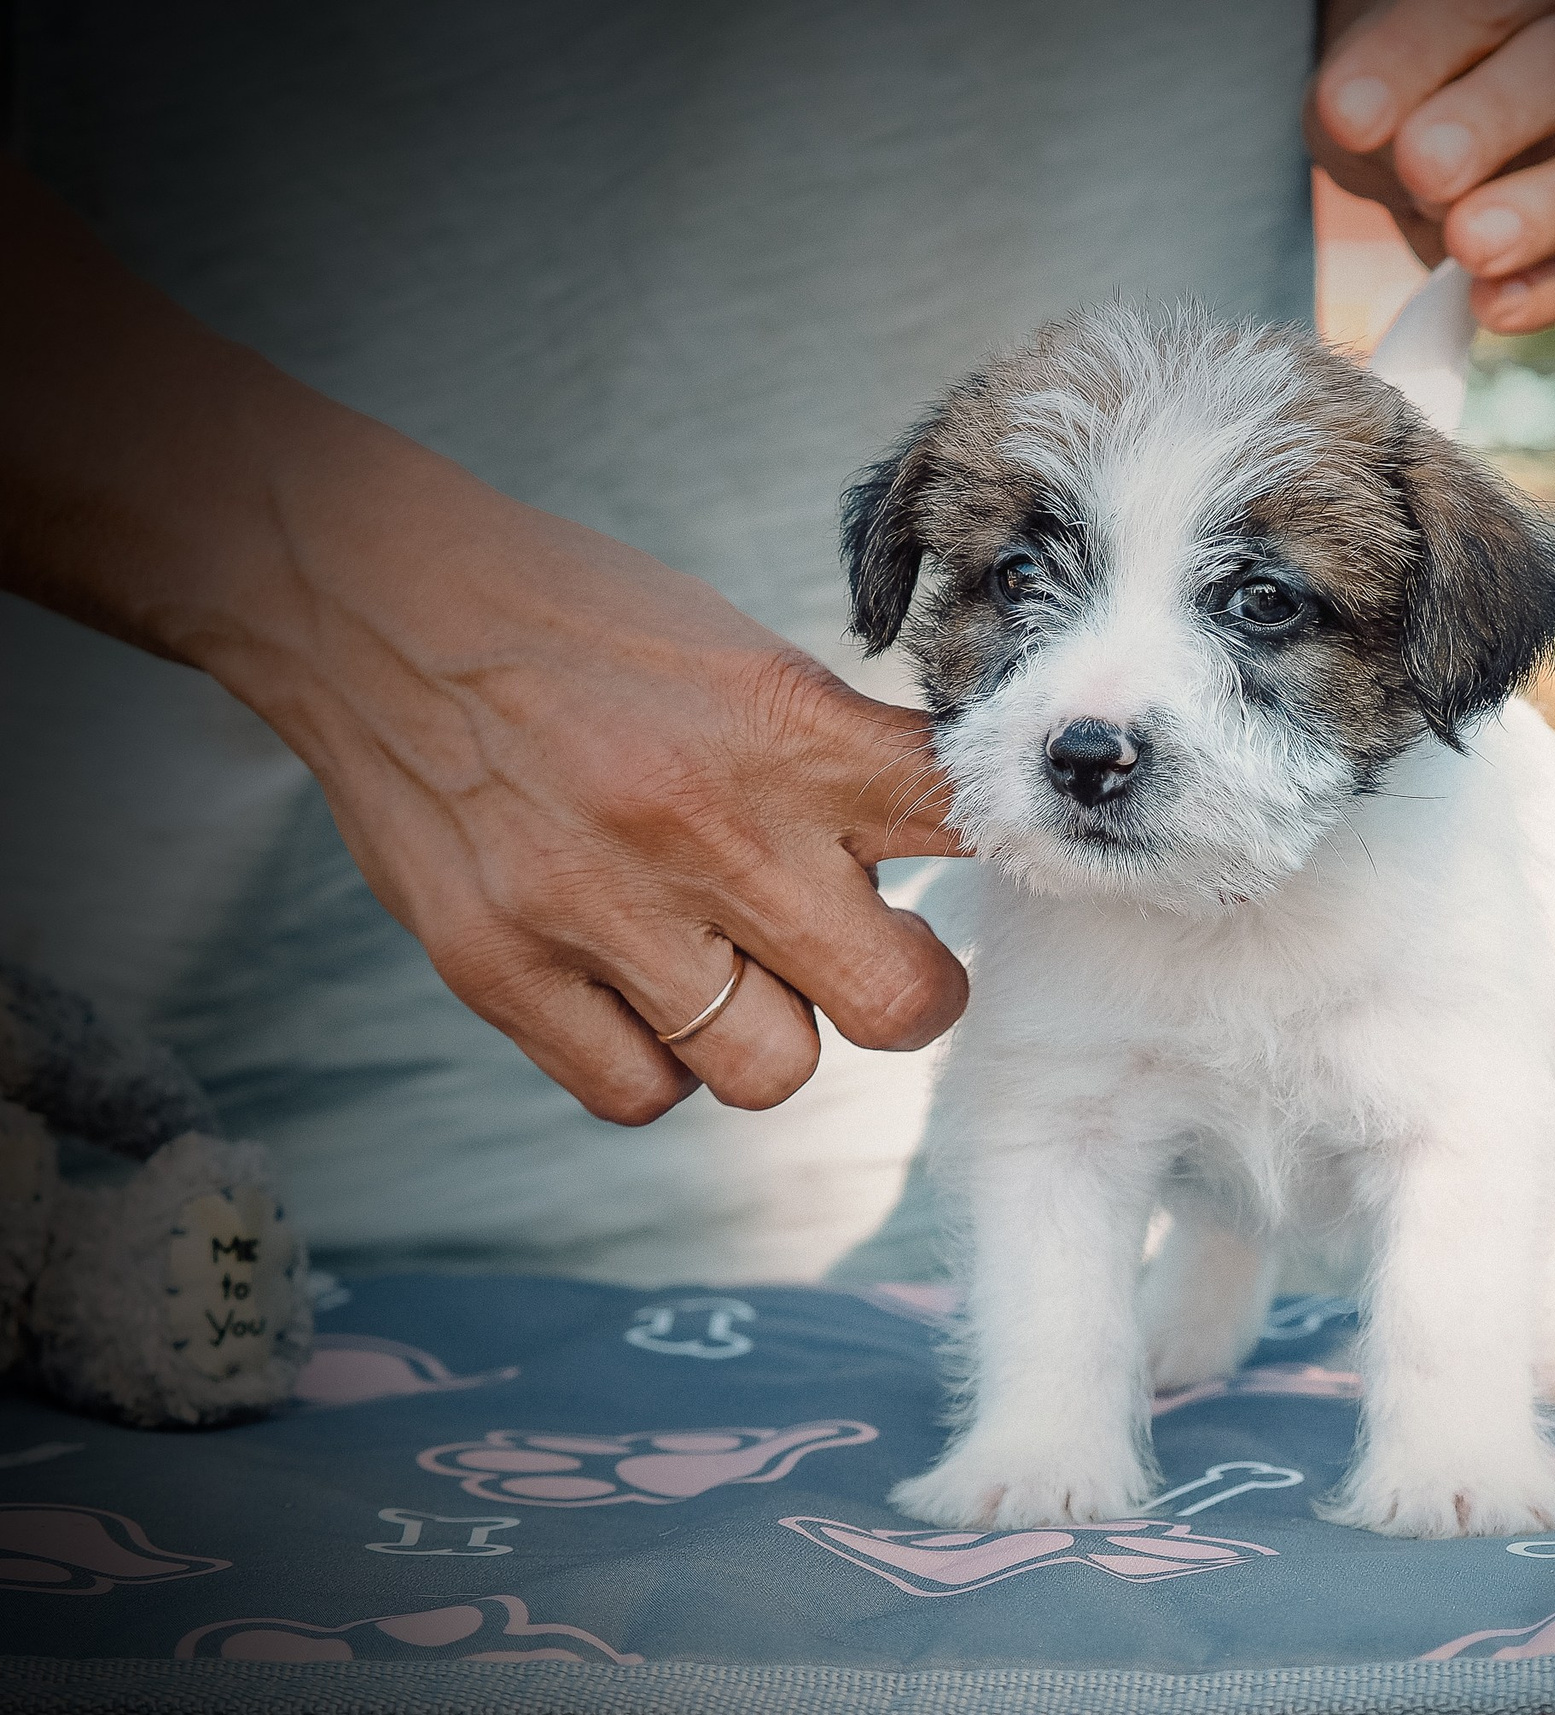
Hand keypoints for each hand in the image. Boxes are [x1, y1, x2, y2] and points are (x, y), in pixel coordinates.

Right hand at [216, 465, 971, 1125]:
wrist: (370, 600)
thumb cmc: (582, 628)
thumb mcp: (743, 653)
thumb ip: (845, 754)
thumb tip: (957, 841)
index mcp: (789, 730)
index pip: (965, 824)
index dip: (1003, 855)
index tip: (989, 866)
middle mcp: (710, 828)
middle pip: (900, 1006)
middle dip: (908, 993)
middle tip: (874, 955)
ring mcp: (600, 910)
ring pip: (772, 1074)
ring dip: (772, 1034)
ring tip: (731, 965)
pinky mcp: (501, 969)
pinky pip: (640, 1094)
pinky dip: (657, 1063)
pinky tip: (642, 991)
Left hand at [1308, 0, 1554, 334]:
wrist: (1432, 147)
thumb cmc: (1403, 94)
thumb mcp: (1366, 84)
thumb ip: (1363, 100)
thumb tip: (1358, 124)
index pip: (1496, 0)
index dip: (1423, 53)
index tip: (1347, 111)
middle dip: (1494, 119)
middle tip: (1424, 166)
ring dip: (1543, 208)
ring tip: (1469, 245)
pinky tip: (1493, 305)